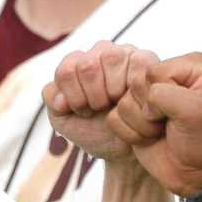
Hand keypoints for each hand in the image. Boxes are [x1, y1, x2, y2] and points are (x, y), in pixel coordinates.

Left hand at [43, 42, 157, 160]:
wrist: (126, 149)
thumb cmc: (95, 132)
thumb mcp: (65, 122)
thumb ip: (53, 104)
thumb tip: (61, 99)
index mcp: (77, 62)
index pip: (66, 71)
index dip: (74, 98)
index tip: (84, 111)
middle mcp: (100, 52)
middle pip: (87, 65)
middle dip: (93, 97)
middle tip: (103, 109)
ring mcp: (125, 53)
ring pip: (111, 58)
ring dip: (113, 91)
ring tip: (118, 104)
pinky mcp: (148, 59)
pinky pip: (137, 63)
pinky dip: (133, 87)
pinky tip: (135, 100)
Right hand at [109, 52, 201, 197]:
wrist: (192, 172)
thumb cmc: (200, 141)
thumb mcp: (195, 112)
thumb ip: (166, 94)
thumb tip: (141, 100)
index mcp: (190, 64)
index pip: (154, 71)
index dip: (164, 96)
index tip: (183, 112)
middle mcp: (167, 73)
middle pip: (136, 83)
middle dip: (151, 111)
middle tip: (170, 122)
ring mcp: (147, 92)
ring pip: (123, 102)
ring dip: (142, 125)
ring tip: (161, 130)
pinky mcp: (130, 111)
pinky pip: (113, 118)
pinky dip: (131, 134)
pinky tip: (150, 136)